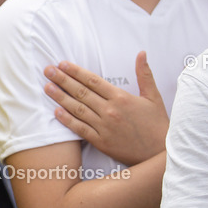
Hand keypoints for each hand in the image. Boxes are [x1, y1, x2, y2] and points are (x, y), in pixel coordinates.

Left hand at [43, 51, 167, 165]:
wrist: (160, 153)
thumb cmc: (157, 124)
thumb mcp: (153, 97)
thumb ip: (144, 74)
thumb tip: (142, 53)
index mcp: (121, 97)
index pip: (93, 80)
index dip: (76, 71)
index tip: (62, 64)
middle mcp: (110, 110)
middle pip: (81, 92)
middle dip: (62, 80)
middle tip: (47, 71)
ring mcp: (104, 127)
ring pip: (77, 109)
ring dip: (60, 97)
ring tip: (46, 87)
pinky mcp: (101, 142)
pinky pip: (80, 129)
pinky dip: (67, 120)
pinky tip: (55, 112)